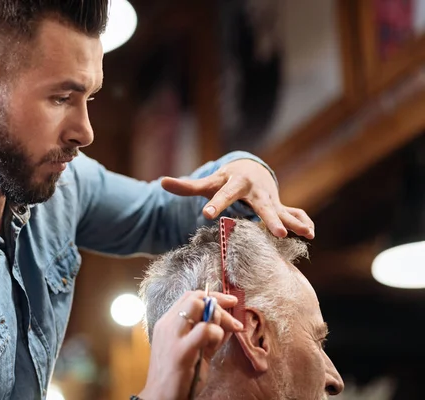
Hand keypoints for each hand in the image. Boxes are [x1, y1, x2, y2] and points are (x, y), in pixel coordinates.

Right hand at [138, 291, 242, 399]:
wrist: (160, 398)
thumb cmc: (178, 377)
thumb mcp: (195, 351)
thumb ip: (209, 335)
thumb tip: (228, 321)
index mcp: (168, 323)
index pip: (190, 296)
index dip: (213, 296)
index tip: (230, 303)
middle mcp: (168, 325)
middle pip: (195, 297)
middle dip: (219, 303)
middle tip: (233, 319)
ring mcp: (173, 336)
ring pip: (197, 305)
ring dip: (217, 317)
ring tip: (222, 335)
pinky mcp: (181, 351)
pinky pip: (204, 330)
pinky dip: (216, 333)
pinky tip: (215, 344)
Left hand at [161, 159, 314, 238]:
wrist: (251, 171)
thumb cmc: (225, 179)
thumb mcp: (208, 182)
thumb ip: (186, 186)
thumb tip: (161, 181)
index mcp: (234, 184)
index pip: (222, 195)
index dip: (215, 204)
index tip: (206, 214)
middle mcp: (256, 192)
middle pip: (262, 206)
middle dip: (270, 219)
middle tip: (278, 233)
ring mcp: (271, 200)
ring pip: (284, 211)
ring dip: (294, 221)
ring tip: (306, 233)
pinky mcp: (280, 207)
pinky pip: (294, 213)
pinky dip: (303, 221)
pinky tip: (310, 233)